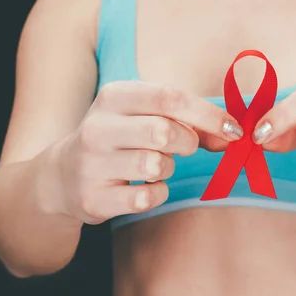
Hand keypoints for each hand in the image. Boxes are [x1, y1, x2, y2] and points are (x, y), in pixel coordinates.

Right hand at [48, 81, 243, 223]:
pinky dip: (157, 193)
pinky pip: (147, 198)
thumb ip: (188, 121)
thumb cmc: (118, 139)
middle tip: (186, 148)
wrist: (61, 176)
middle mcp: (98, 127)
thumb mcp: (143, 117)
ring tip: (155, 165)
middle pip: (164, 131)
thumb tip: (232, 135)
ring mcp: (92, 164)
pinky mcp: (94, 198)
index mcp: (113, 97)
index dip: (209, 114)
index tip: (233, 130)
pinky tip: (144, 187)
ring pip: (156, 165)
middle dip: (187, 142)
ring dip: (168, 168)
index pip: (170, 97)